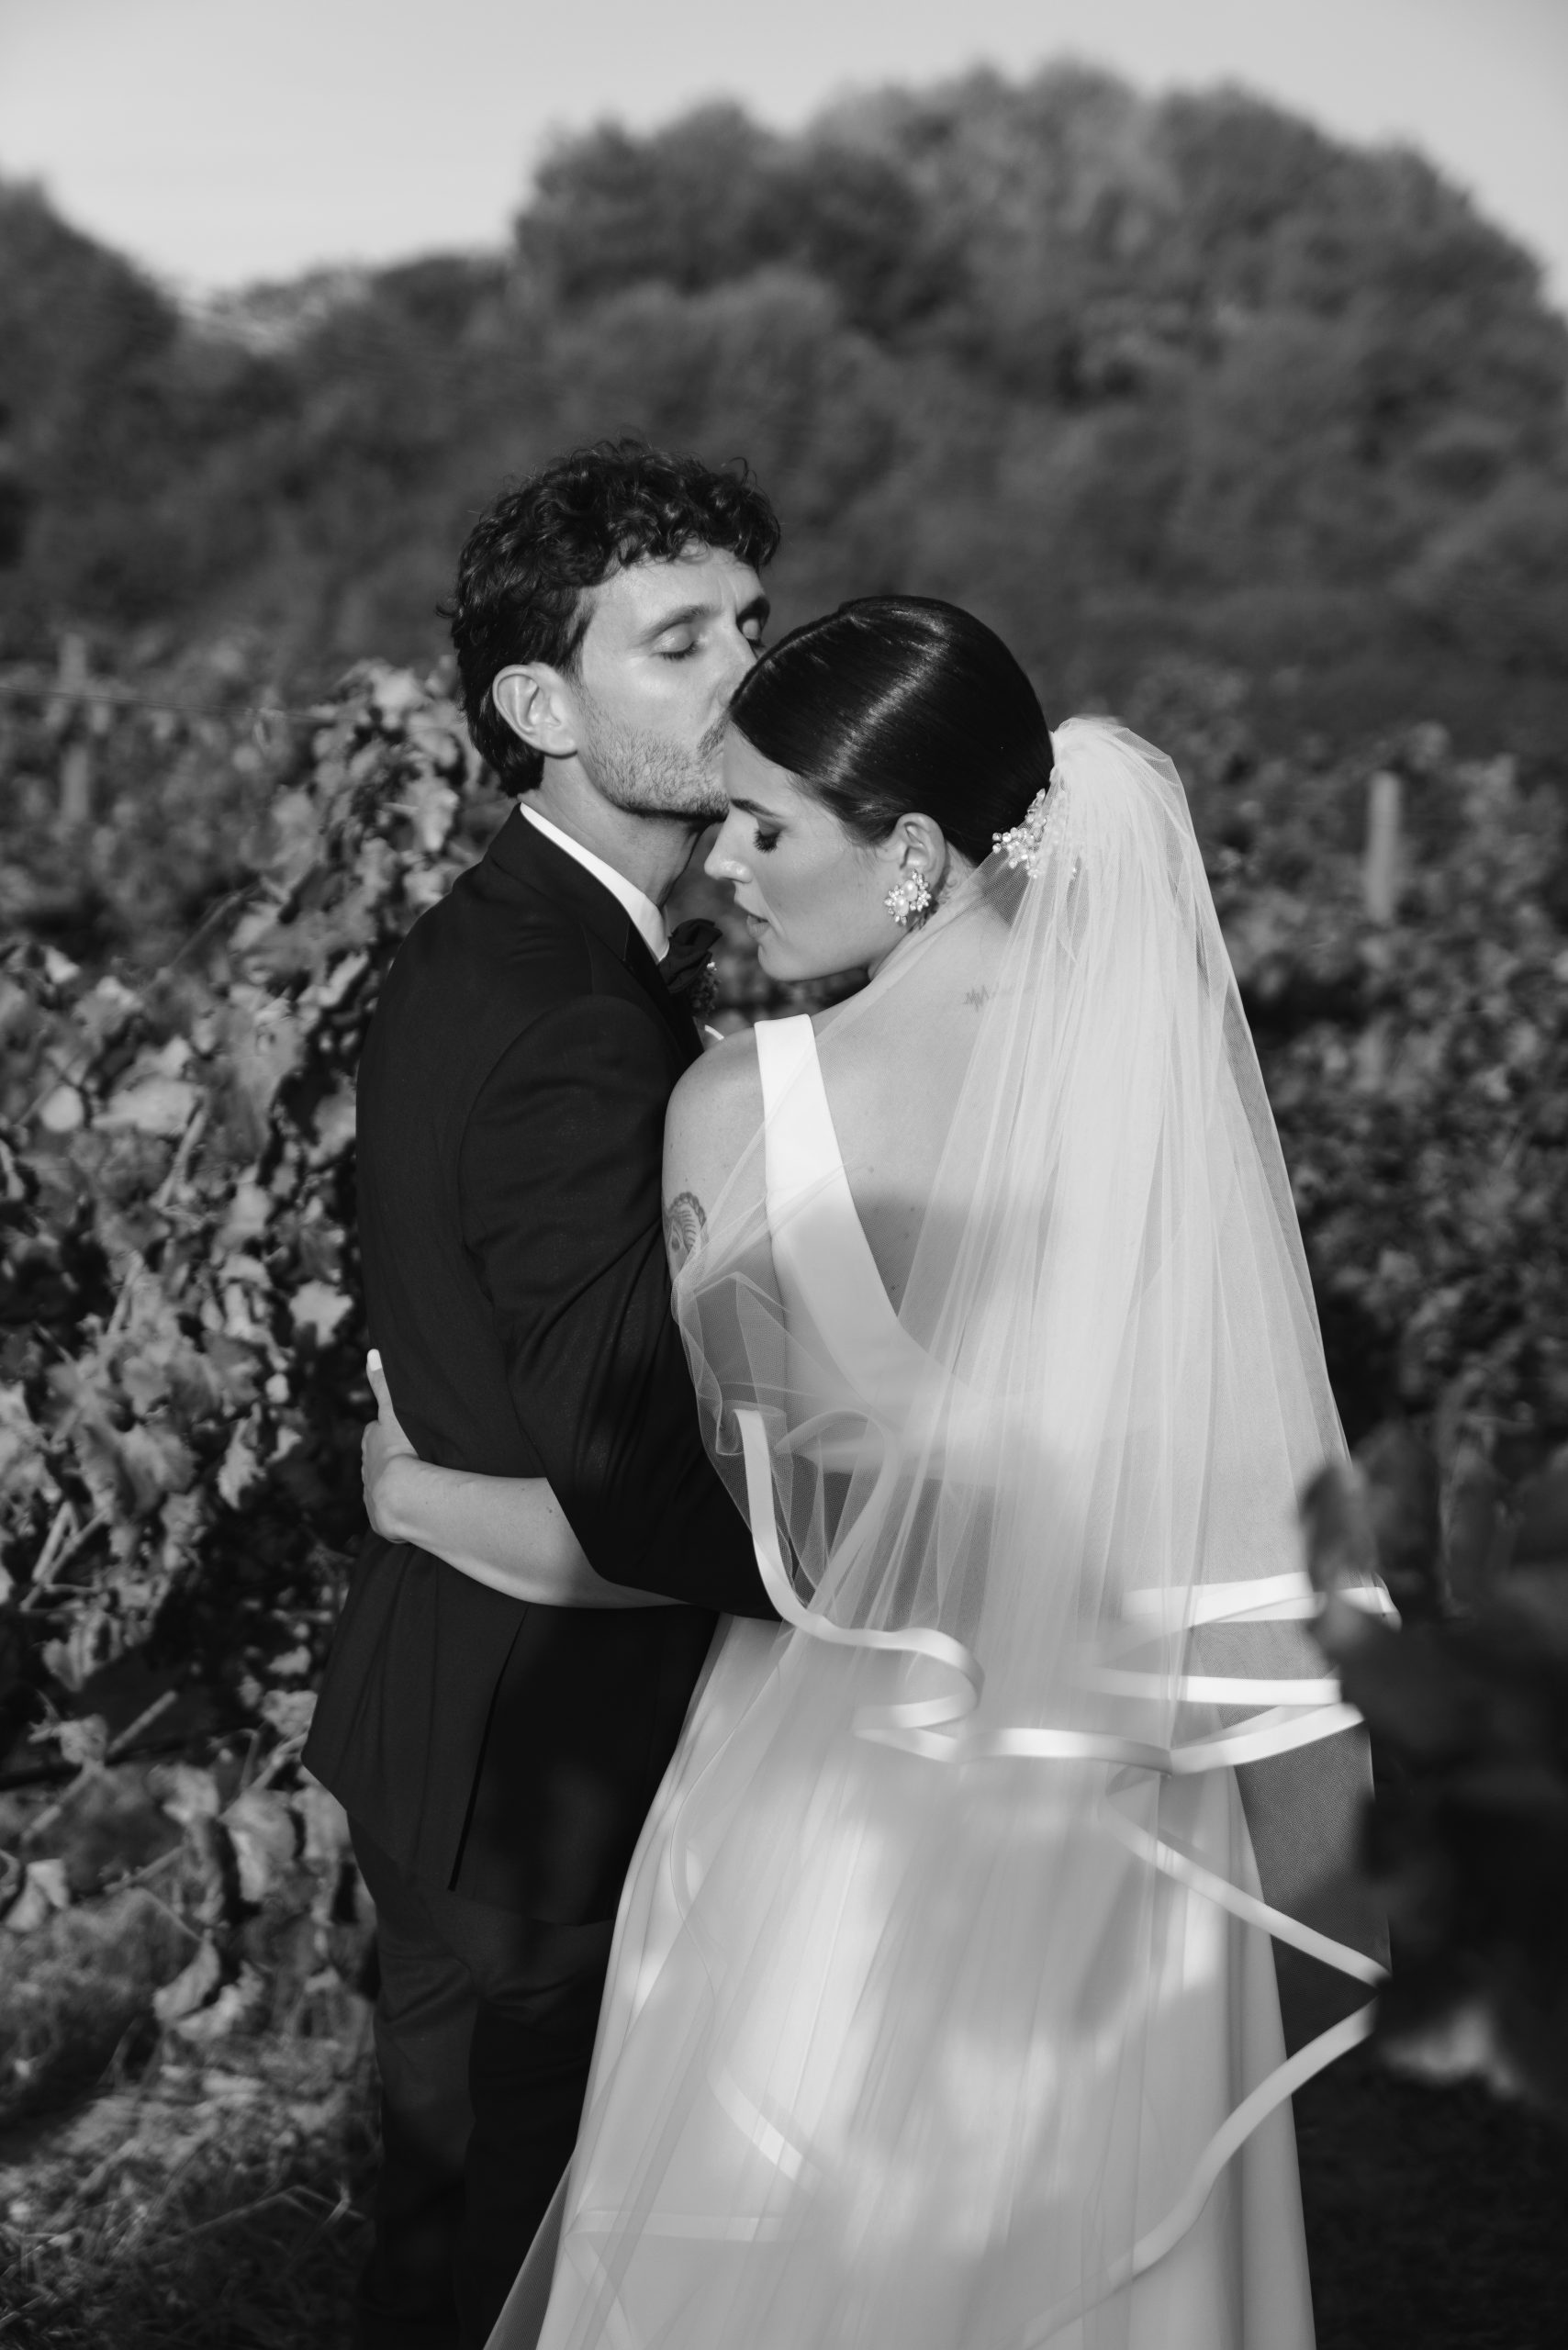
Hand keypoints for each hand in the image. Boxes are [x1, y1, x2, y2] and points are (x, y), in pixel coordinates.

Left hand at [362, 1350, 418, 1538]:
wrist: (401, 1496)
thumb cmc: (400, 1450)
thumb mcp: (393, 1412)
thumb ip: (383, 1384)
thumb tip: (372, 1353)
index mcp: (370, 1442)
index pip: (375, 1433)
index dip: (386, 1432)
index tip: (400, 1433)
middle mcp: (365, 1468)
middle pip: (376, 1459)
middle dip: (388, 1459)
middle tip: (411, 1458)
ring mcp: (371, 1493)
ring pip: (382, 1484)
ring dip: (395, 1484)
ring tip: (416, 1484)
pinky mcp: (380, 1516)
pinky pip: (390, 1508)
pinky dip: (399, 1506)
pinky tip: (413, 1506)